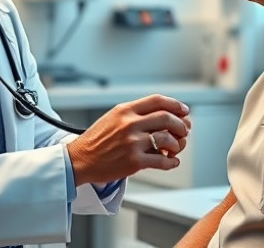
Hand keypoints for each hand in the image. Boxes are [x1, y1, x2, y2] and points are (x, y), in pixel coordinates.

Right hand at [66, 94, 190, 185]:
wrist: (79, 160)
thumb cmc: (96, 140)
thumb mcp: (113, 117)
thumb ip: (135, 114)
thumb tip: (163, 115)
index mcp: (125, 110)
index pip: (157, 100)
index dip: (175, 105)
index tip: (184, 111)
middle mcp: (130, 124)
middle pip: (167, 118)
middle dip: (181, 125)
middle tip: (184, 131)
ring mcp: (132, 142)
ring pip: (168, 139)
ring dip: (177, 144)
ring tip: (175, 149)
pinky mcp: (134, 161)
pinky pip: (162, 161)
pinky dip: (172, 162)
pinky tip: (172, 161)